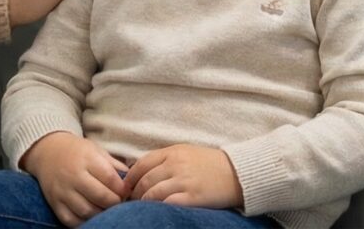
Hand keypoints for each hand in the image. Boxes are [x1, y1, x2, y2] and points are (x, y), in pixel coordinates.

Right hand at [21, 132, 128, 226]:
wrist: (48, 152)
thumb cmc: (78, 152)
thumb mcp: (97, 151)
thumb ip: (115, 166)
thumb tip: (133, 180)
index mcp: (87, 159)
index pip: (110, 178)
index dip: (123, 188)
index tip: (127, 191)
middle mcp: (74, 176)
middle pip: (101, 196)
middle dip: (115, 203)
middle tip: (119, 202)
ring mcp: (63, 191)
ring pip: (87, 211)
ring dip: (102, 214)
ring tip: (107, 210)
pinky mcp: (55, 203)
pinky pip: (71, 220)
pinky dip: (84, 222)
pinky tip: (92, 216)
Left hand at [123, 144, 243, 207]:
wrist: (238, 172)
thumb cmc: (211, 163)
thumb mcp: (187, 152)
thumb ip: (165, 159)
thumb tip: (141, 170)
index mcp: (173, 152)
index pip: (141, 164)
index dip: (130, 179)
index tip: (126, 188)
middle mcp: (176, 165)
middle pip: (144, 181)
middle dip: (134, 193)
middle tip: (131, 201)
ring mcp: (184, 181)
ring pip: (152, 194)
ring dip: (144, 203)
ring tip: (142, 208)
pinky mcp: (192, 197)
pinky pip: (167, 204)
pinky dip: (158, 208)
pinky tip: (157, 211)